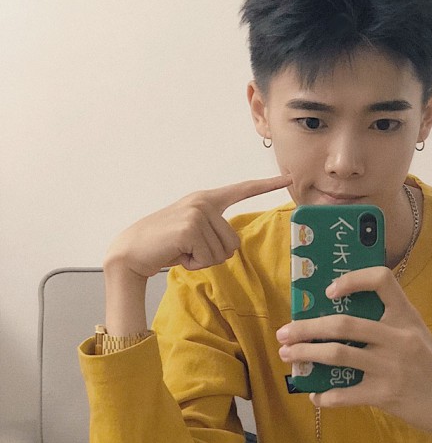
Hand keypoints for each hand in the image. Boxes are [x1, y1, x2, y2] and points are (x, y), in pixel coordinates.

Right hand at [105, 176, 290, 279]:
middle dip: (213, 255)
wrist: (131, 252)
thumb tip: (232, 245)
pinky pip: (209, 258)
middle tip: (188, 249)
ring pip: (222, 252)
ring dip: (202, 260)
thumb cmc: (165, 245)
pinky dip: (194, 264)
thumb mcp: (195, 233)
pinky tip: (177, 254)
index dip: (268, 186)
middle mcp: (204, 202)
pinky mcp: (190, 228)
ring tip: (181, 250)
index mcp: (207, 200)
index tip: (289, 178)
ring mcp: (197, 213)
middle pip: (234, 242)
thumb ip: (214, 231)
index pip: (243, 190)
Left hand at [276, 266, 431, 438]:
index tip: (328, 292)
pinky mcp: (387, 394)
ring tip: (287, 356)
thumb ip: (385, 324)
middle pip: (343, 323)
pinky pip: (345, 394)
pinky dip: (325, 396)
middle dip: (306, 327)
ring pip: (337, 354)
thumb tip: (335, 320)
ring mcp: (392, 366)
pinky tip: (315, 396)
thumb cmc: (430, 366)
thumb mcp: (415, 334)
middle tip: (284, 332)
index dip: (351, 279)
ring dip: (305, 354)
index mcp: (406, 315)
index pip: (381, 280)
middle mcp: (399, 336)